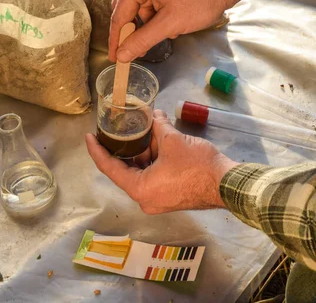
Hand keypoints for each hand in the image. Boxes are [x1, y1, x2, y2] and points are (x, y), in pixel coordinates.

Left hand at [85, 110, 237, 213]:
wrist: (227, 183)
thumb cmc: (197, 164)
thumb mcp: (173, 140)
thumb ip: (158, 126)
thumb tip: (154, 115)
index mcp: (139, 189)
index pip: (109, 168)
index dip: (96, 151)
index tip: (88, 137)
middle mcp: (145, 199)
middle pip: (125, 171)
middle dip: (123, 148)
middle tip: (113, 130)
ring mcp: (158, 200)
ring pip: (141, 173)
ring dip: (141, 152)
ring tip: (139, 130)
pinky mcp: (170, 197)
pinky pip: (153, 177)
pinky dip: (152, 161)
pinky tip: (155, 141)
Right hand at [109, 0, 255, 61]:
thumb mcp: (170, 24)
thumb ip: (142, 40)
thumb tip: (122, 55)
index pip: (119, 13)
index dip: (117, 39)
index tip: (116, 58)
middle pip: (128, 5)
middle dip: (136, 28)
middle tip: (138, 49)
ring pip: (142, 0)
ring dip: (151, 19)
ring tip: (170, 29)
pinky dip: (159, 8)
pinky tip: (173, 17)